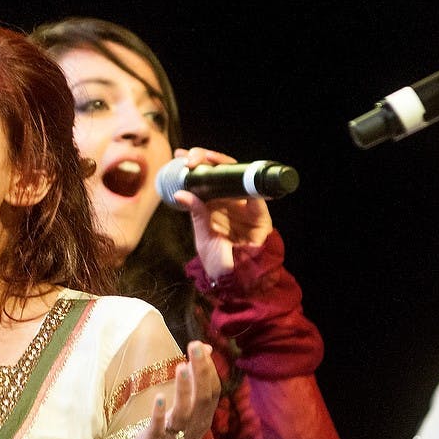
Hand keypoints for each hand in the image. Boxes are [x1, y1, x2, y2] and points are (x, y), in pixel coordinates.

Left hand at [124, 342, 219, 438]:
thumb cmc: (172, 438)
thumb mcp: (189, 411)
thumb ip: (198, 382)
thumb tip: (207, 349)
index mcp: (202, 418)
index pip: (212, 391)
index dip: (208, 368)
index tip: (202, 345)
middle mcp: (193, 426)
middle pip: (202, 398)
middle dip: (200, 372)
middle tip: (195, 347)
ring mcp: (174, 436)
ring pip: (184, 413)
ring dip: (184, 390)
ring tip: (181, 367)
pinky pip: (159, 428)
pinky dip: (160, 414)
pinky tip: (159, 398)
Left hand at [171, 147, 272, 278]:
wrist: (237, 282)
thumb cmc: (219, 262)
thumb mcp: (203, 236)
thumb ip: (196, 214)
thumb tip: (180, 193)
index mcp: (215, 207)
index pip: (206, 180)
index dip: (195, 166)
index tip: (179, 157)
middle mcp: (230, 202)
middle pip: (220, 173)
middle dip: (204, 159)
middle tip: (189, 156)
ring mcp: (245, 206)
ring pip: (236, 177)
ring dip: (220, 164)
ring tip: (204, 157)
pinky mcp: (259, 214)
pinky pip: (254, 194)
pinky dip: (244, 181)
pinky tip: (228, 171)